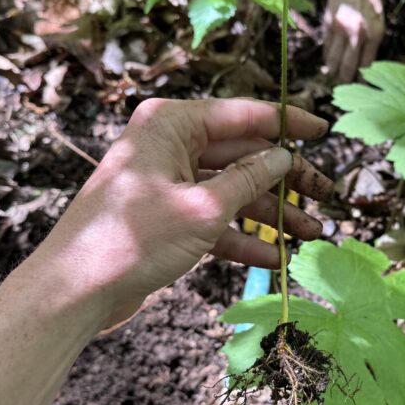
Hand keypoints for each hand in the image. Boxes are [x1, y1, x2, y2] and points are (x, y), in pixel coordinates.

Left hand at [36, 98, 332, 326]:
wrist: (78, 290)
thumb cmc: (135, 238)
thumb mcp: (203, 208)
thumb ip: (249, 180)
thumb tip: (284, 157)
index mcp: (172, 124)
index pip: (242, 115)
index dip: (286, 123)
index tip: (323, 130)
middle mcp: (169, 146)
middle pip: (242, 156)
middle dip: (284, 181)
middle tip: (326, 198)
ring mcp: (168, 183)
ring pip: (232, 191)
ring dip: (271, 215)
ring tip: (312, 234)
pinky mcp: (166, 219)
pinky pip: (214, 220)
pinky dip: (243, 238)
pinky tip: (276, 257)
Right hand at [323, 0, 384, 81]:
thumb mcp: (379, 19)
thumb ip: (371, 40)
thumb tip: (362, 61)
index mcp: (374, 34)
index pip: (366, 65)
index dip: (362, 78)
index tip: (359, 86)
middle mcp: (357, 34)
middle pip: (348, 66)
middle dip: (345, 79)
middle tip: (343, 85)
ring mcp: (341, 28)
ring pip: (334, 58)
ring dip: (332, 69)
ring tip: (332, 75)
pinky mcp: (329, 22)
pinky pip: (326, 45)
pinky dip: (327, 54)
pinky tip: (327, 60)